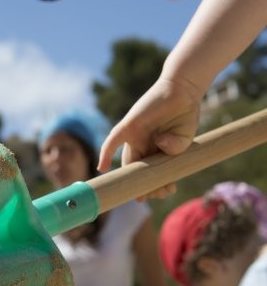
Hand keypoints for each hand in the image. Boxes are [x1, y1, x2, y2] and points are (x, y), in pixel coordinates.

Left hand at [97, 75, 201, 198]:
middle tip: (157, 194)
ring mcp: (134, 137)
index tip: (165, 192)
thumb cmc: (184, 117)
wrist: (183, 91)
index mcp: (154, 153)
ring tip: (143, 192)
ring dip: (132, 179)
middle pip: (138, 172)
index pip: (150, 175)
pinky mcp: (129, 125)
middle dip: (147, 187)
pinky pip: (113, 141)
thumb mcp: (184, 139)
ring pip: (129, 163)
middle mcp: (141, 147)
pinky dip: (106, 154)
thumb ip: (175, 148)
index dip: (155, 186)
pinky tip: (102, 168)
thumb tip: (160, 144)